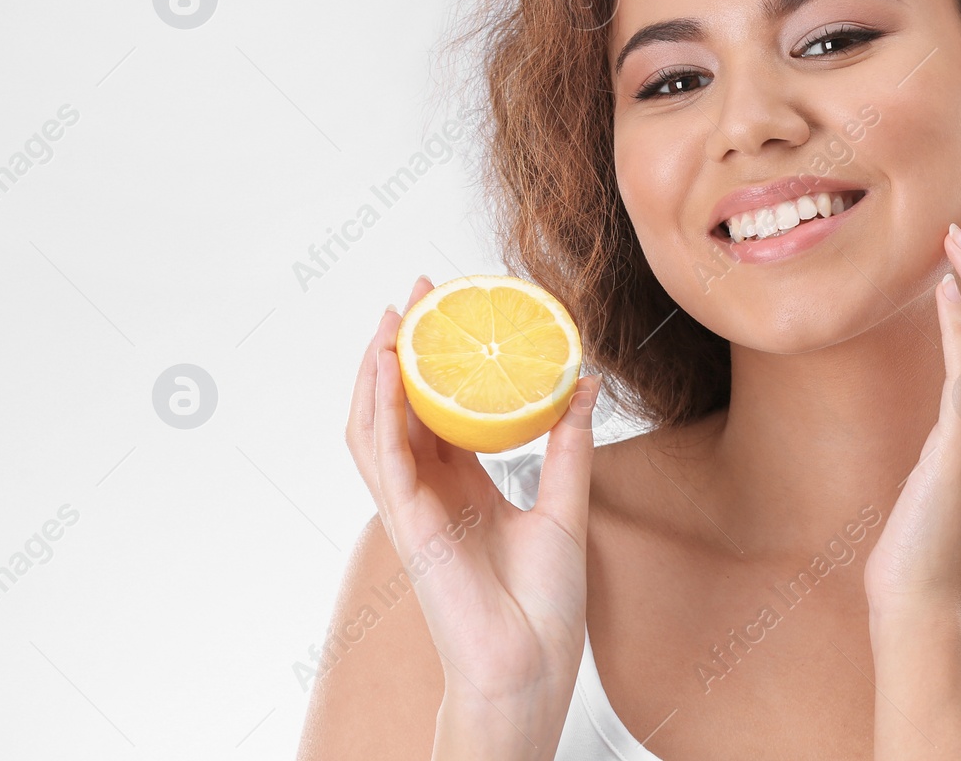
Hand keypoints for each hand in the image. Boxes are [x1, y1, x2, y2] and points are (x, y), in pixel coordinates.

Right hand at [345, 275, 601, 748]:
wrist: (532, 668)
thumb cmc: (545, 607)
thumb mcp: (566, 507)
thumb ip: (569, 445)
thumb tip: (584, 382)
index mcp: (464, 487)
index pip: (439, 409)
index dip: (437, 360)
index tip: (451, 308)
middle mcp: (431, 492)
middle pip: (401, 406)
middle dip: (403, 347)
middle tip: (419, 291)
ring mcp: (413, 508)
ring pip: (376, 425)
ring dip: (377, 369)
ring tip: (393, 318)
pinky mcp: (408, 525)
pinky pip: (384, 458)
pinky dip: (381, 410)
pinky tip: (388, 368)